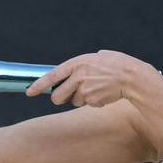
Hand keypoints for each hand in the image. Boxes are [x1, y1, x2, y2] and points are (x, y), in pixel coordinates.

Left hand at [25, 50, 155, 107]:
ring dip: (81, 98)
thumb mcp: (97, 57)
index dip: (38, 86)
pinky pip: (88, 105)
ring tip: (97, 88)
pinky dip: (94, 101)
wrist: (133, 77)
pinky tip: (104, 93)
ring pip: (74, 101)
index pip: (52, 76)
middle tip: (68, 95)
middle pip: (58, 97)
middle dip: (60, 99)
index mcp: (78, 63)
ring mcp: (85, 90)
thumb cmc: (118, 64)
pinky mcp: (93, 101)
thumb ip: (82, 65)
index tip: (29, 92)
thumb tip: (70, 73)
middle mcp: (78, 77)